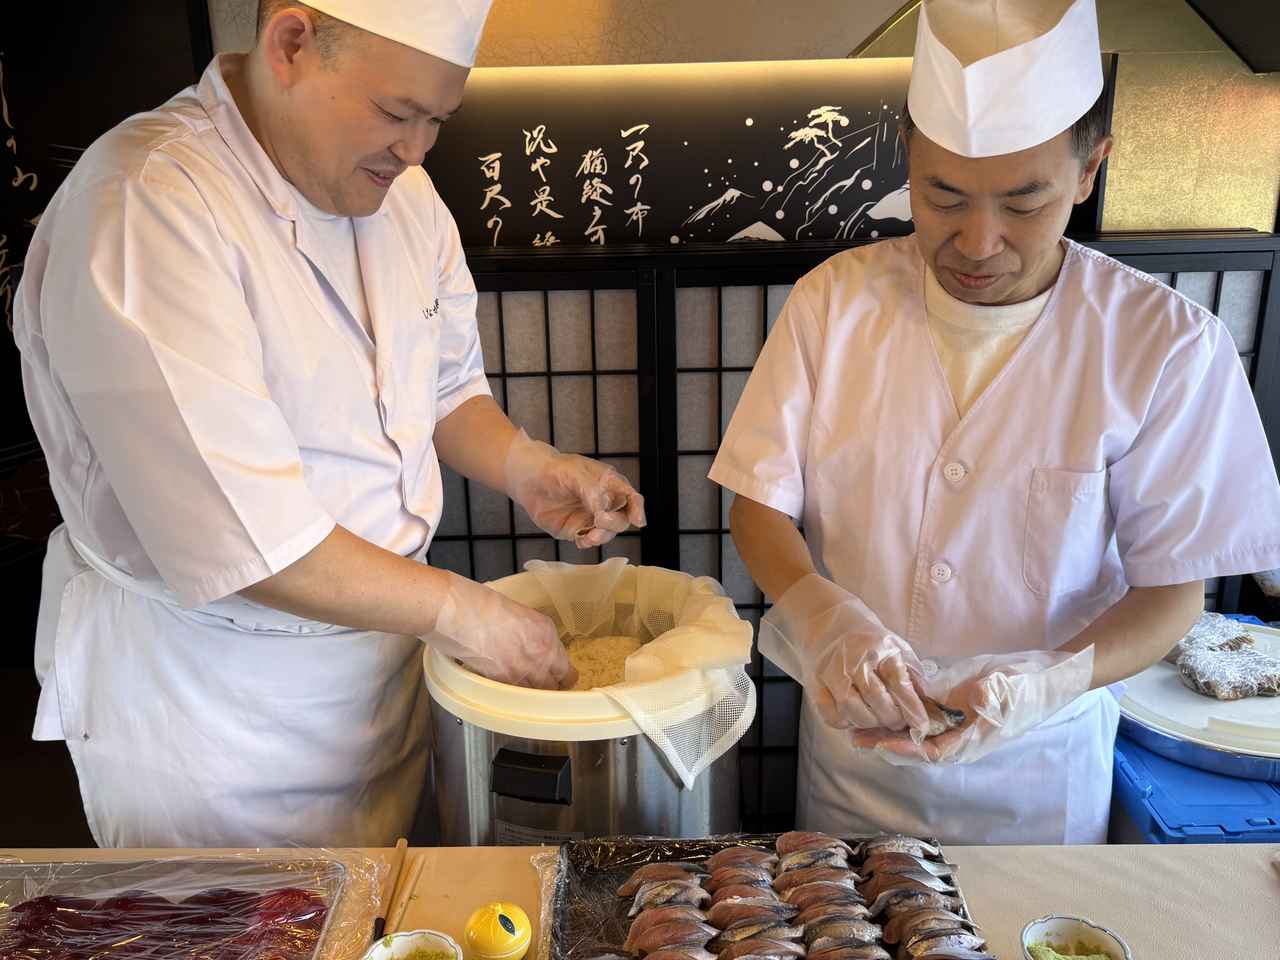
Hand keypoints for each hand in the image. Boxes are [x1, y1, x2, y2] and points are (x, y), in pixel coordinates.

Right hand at [428, 571, 576, 689]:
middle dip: (548, 688)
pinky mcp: (503, 682)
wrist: (456, 611)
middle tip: (538, 686)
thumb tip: (531, 649)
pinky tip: (502, 686)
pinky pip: (515, 696)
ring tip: (517, 686)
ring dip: (529, 693)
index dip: (561, 677)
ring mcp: (524, 671)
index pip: (567, 670)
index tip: (556, 679)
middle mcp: (542, 654)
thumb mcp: (517, 614)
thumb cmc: (478, 604)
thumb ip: (531, 634)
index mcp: (547, 632)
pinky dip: (511, 695)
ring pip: (536, 695)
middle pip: (555, 686)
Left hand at [505, 431, 645, 547]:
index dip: (637, 509)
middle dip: (615, 523)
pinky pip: (588, 540)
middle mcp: (604, 502)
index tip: (638, 521)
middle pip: (622, 518)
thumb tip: (603, 510)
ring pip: (607, 532)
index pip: (631, 497)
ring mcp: (591, 517)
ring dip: (602, 536)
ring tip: (589, 536)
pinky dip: (588, 542)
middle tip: (600, 521)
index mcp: (609, 484)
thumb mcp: (574, 473)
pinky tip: (582, 540)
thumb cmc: (553, 469)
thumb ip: (591, 491)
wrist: (527, 479)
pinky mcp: (577, 529)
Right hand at [761, 575, 928, 731]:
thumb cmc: (862, 633)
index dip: (912, 708)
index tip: (921, 725)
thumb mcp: (893, 643)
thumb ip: (911, 671)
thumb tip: (929, 699)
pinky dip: (842, 722)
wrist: (821, 615)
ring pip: (851, 710)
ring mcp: (832, 671)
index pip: (899, 683)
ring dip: (868, 722)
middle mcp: (855, 659)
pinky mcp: (814, 681)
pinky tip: (851, 716)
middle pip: (877, 699)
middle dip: (892, 718)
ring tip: (876, 720)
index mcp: (880, 647)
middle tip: (897, 722)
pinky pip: (829, 713)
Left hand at [850, 647, 1095, 763]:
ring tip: (856, 728)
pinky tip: (881, 709)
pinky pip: (924, 719)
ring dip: (888, 732)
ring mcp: (959, 724)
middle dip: (886, 743)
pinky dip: (901, 717)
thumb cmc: (1029, 686)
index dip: (905, 748)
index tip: (880, 742)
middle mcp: (962, 737)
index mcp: (973, 739)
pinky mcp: (956, 710)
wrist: (1047, 676)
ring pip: (917, 735)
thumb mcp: (1008, 687)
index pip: (932, 752)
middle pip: (917, 748)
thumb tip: (972, 699)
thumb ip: (989, 695)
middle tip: (854, 737)